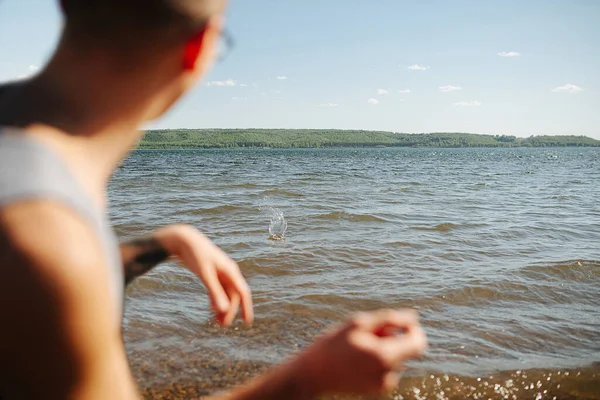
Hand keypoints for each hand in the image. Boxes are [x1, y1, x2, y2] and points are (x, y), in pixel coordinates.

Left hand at [153, 224, 252, 326]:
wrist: (184, 240)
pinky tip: (212, 310)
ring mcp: (220, 273)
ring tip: (218, 322)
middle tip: (223, 326)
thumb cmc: (196, 255)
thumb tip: (223, 310)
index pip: (243, 292)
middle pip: (233, 295)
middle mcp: (228, 272)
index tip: (248, 322)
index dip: (247, 307)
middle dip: (230, 311)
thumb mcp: (205, 274)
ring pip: (225, 294)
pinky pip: (217, 290)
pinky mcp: (211, 274)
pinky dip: (216, 300)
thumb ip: (215, 292)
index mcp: (231, 271)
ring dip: (223, 307)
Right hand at [293, 309, 426, 394]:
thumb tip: (413, 317)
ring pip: (397, 358)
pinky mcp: (378, 389)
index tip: (400, 323)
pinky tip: (359, 358)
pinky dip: (379, 360)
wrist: (314, 373)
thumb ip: (389, 319)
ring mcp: (384, 384)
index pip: (418, 342)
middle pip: (407, 350)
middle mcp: (388, 374)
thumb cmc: (334, 343)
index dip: (413, 330)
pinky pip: (388, 368)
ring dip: (385, 348)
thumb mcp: (358, 323)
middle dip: (395, 337)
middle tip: (370, 333)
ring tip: (359, 346)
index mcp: (385, 356)